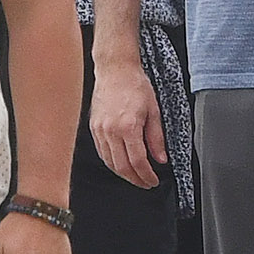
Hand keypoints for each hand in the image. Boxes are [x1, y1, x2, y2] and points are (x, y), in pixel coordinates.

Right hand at [89, 43, 163, 188]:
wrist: (115, 69)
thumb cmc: (134, 84)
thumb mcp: (153, 110)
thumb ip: (156, 138)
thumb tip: (160, 158)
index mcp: (128, 126)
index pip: (138, 161)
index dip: (146, 176)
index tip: (152, 180)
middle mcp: (111, 130)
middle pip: (122, 167)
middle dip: (135, 179)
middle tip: (145, 183)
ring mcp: (100, 130)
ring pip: (109, 162)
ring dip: (122, 173)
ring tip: (135, 176)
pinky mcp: (93, 127)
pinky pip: (102, 152)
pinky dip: (111, 162)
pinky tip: (120, 163)